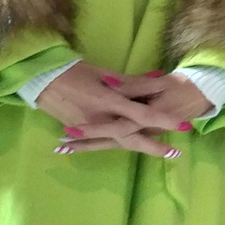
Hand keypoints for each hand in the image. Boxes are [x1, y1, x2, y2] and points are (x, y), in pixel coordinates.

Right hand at [36, 63, 189, 157]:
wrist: (41, 80)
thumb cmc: (75, 70)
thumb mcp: (104, 73)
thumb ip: (130, 81)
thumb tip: (157, 77)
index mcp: (108, 101)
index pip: (142, 115)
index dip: (163, 121)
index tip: (182, 126)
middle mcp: (100, 119)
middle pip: (133, 138)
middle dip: (155, 146)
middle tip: (176, 153)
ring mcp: (90, 129)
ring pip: (120, 143)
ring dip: (142, 148)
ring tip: (164, 154)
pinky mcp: (82, 132)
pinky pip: (105, 142)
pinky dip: (120, 146)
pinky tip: (135, 149)